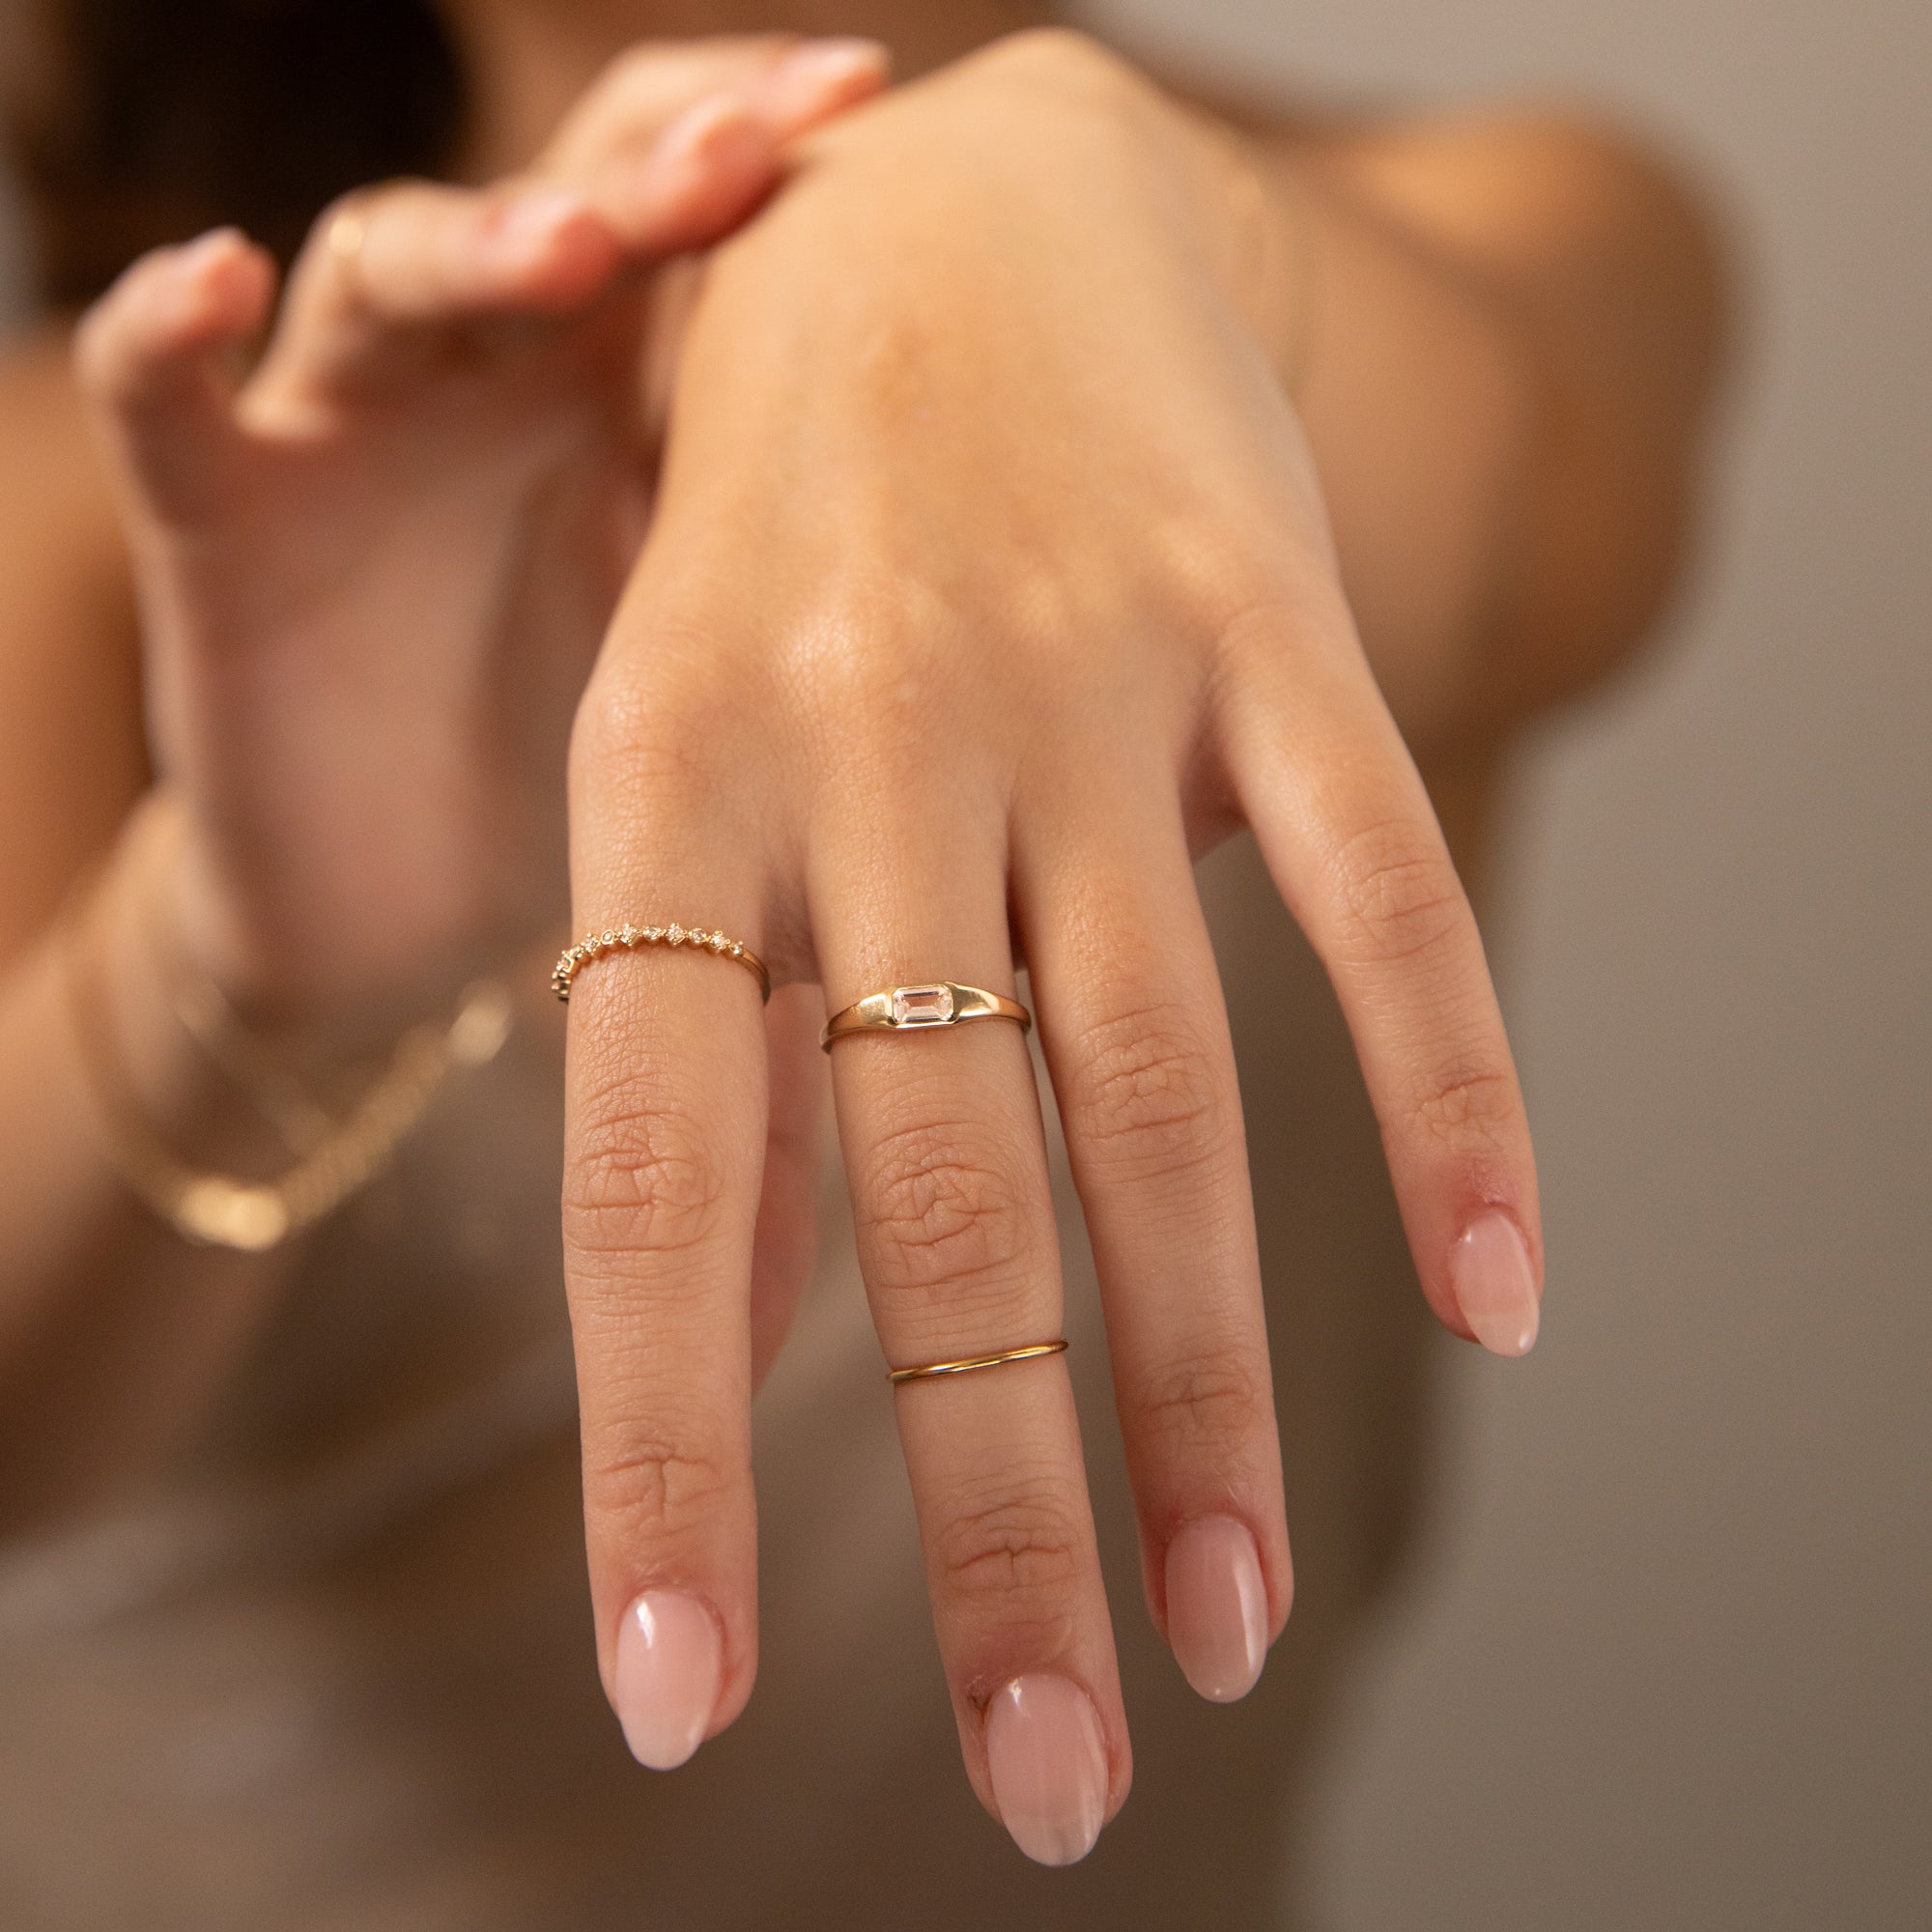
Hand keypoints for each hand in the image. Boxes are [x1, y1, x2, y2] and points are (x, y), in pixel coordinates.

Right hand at [73, 35, 887, 1023]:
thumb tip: (1041, 539)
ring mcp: (348, 431)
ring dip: (475, 243)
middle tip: (758, 150)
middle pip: (564, 207)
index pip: (691, 215)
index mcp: (622, 391)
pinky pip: (176, 410)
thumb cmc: (604, 779)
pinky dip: (171, 337)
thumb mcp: (733, 663)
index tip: (884, 109)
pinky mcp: (222, 526)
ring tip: (570, 244)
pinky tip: (216, 279)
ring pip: (390, 272)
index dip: (767, 149)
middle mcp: (490, 375)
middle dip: (654, 172)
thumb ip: (821, 568)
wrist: (414, 911)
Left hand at [562, 31, 1543, 1860]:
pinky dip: (1451, 1097)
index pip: (654, 1182)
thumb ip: (725, 1035)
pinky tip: (1504, 1294)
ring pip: (1158, 1088)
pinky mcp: (1267, 619)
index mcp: (668, 785)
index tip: (673, 1706)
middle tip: (1050, 1771)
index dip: (662, 1456)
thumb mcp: (683, 755)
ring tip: (1235, 1616)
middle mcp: (868, 745)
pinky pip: (1381, 889)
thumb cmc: (792, 525)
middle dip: (990, 1513)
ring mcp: (1084, 678)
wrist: (956, 203)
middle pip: (938, 1194)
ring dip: (1203, 1382)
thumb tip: (768, 1352)